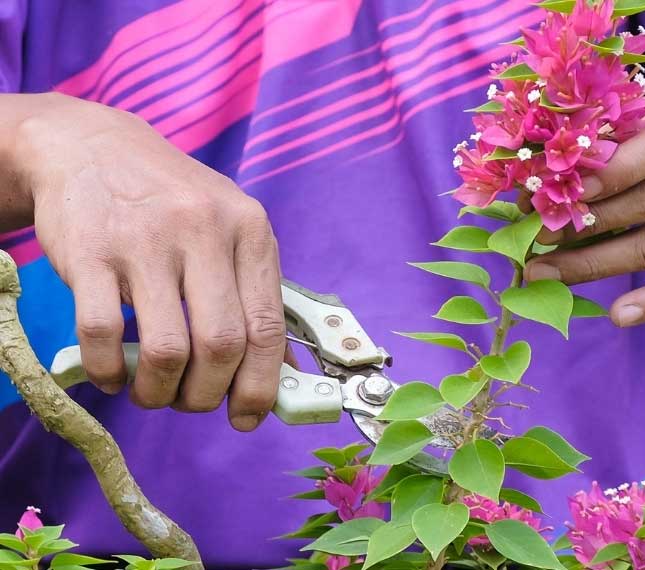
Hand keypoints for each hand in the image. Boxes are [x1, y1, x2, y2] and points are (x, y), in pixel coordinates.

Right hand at [14, 93, 287, 430]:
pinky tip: (112, 373)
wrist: (95, 148)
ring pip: (166, 351)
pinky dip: (107, 372)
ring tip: (152, 391)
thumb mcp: (231, 233)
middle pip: (221, 346)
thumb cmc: (175, 203)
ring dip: (159, 391)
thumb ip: (257, 300)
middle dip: (206, 394)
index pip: (268, 327)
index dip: (261, 386)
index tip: (248, 416)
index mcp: (250, 231)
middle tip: (190, 401)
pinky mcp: (90, 251)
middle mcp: (204, 230)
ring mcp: (145, 240)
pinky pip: (102, 335)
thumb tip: (286, 378)